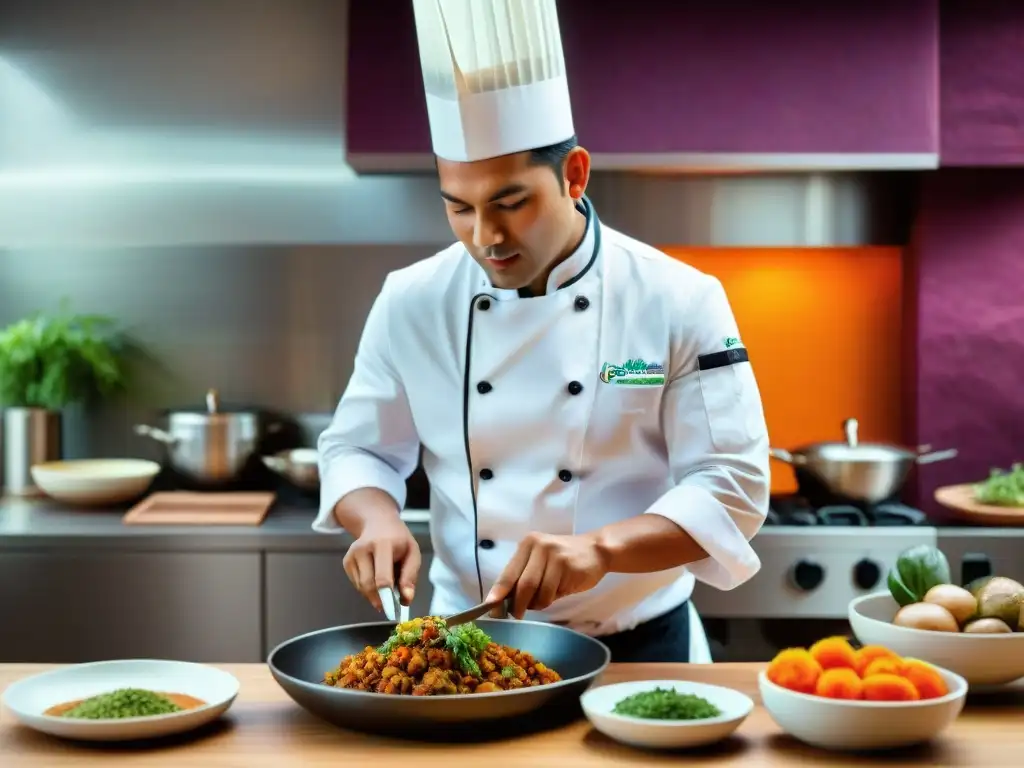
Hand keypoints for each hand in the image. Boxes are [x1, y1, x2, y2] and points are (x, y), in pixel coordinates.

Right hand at [342, 516, 420, 611]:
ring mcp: (352, 555)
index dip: (386, 596)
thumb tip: (406, 599)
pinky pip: (357, 584)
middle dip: (381, 600)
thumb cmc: (398, 539)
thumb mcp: (413, 553)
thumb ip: (410, 576)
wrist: (377, 522)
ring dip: (375, 594)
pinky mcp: (346, 561)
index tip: (393, 610)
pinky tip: (376, 577)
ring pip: (362, 587)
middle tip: (392, 605)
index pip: (382, 577)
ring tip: (387, 583)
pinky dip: (368, 588)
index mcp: (383, 544)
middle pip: (369, 585)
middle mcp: (363, 548)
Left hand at [485, 531, 608, 618]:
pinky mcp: (567, 565)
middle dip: (517, 605)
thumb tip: (503, 602)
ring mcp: (554, 555)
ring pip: (537, 592)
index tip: (489, 606)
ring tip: (544, 600)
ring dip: (537, 604)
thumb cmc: (564, 561)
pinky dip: (550, 600)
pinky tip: (558, 592)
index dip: (498, 591)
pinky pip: (552, 593)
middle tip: (517, 615)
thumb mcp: (541, 562)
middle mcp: (538, 546)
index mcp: (527, 544)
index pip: (508, 572)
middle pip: (522, 584)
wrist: (596, 550)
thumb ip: (524, 577)